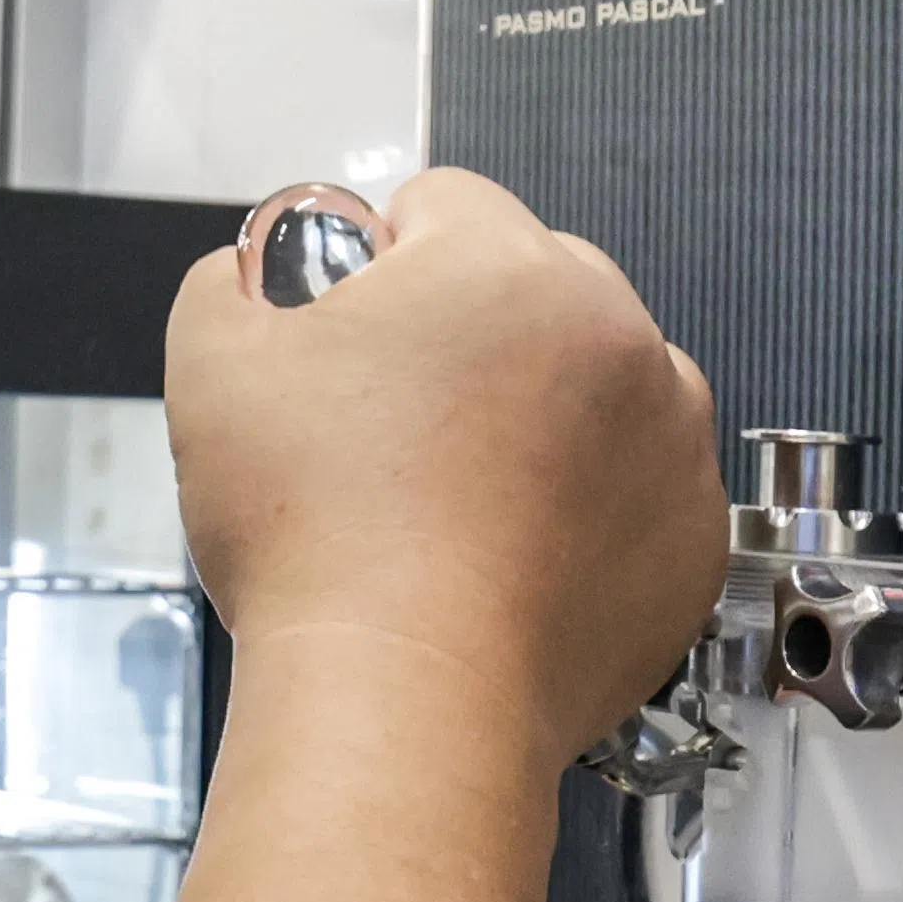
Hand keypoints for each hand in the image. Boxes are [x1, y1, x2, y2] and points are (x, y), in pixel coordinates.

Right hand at [158, 164, 720, 764]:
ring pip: (601, 384)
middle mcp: (613, 338)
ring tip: (454, 494)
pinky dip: (589, 509)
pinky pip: (640, 489)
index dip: (379, 261)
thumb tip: (246, 280)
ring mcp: (669, 440)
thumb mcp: (212, 370)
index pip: (443, 203)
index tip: (353, 328)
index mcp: (505, 270)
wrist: (402, 698)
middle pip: (536, 285)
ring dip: (543, 413)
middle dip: (472, 332)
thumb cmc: (322, 545)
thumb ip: (223, 281)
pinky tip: (508, 551)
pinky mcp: (691, 537)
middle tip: (395, 422)